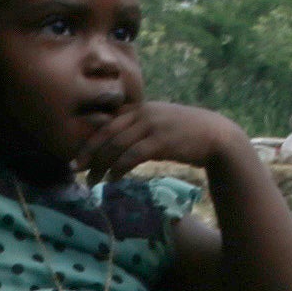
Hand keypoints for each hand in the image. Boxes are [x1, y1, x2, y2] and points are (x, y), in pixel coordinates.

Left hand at [76, 98, 248, 180]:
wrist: (215, 135)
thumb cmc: (186, 134)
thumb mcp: (159, 124)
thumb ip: (138, 129)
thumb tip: (116, 145)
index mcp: (140, 109)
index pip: (107, 123)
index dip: (89, 140)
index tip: (77, 157)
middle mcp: (143, 113)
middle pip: (107, 133)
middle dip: (88, 152)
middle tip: (75, 169)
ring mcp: (152, 126)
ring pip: (117, 145)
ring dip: (101, 165)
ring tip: (92, 181)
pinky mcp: (161, 141)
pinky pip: (132, 155)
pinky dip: (119, 168)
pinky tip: (112, 179)